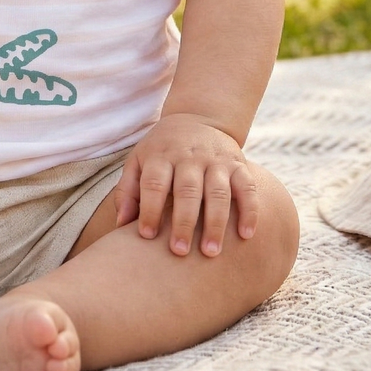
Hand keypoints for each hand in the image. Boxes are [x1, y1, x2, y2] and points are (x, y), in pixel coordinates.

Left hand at [114, 113, 257, 256]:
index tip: (147, 236)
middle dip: (183, 222)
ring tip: (211, 252)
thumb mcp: (139, 161)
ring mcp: (216, 160)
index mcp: (161, 156)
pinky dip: (249, 211)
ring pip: (218, 192)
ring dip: (216, 223)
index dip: (150, 209)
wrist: (199, 118)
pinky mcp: (238, 165)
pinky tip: (246, 235)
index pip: (154, 183)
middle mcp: (189, 157)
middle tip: (179, 252)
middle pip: (187, 190)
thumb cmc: (162, 150)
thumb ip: (128, 190)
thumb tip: (121, 224)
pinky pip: (247, 188)